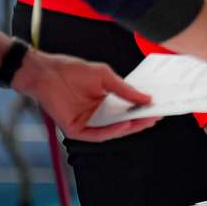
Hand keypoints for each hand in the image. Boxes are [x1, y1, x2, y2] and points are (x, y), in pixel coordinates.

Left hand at [14, 51, 157, 142]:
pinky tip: (124, 125)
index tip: (159, 106)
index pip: (128, 108)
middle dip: (140, 120)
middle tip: (156, 116)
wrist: (47, 72)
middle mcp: (98, 114)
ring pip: (113, 131)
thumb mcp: (105, 76)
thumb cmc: (73, 70)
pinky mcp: (76, 130)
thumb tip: (147, 98)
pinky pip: (97, 134)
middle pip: (123, 121)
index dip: (143, 109)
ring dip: (130, 127)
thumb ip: (125, 89)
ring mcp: (88, 123)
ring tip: (145, 121)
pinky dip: (112, 131)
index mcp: (106, 101)